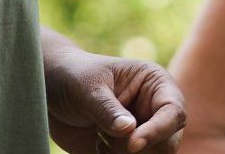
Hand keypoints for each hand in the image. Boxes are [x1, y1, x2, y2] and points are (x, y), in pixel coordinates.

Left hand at [44, 46, 185, 153]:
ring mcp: (144, 133)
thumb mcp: (87, 88)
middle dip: (138, 148)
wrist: (51, 94)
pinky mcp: (129, 152)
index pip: (173, 112)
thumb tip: (129, 131)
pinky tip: (97, 146)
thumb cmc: (73, 78)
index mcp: (155, 84)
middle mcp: (155, 111)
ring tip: (100, 138)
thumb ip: (107, 109)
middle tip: (106, 140)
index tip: (132, 145)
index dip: (158, 131)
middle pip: (168, 143)